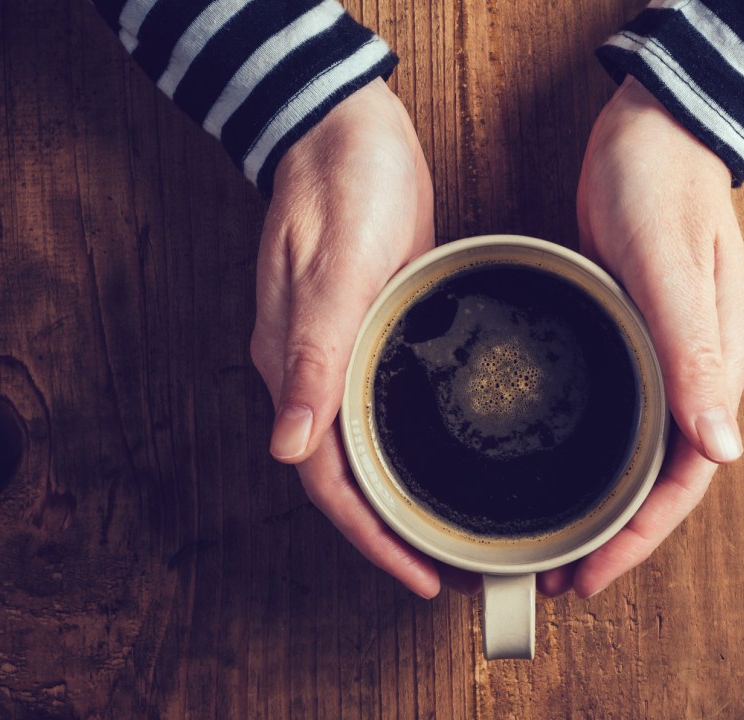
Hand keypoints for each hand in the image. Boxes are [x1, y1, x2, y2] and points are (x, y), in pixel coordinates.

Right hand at [251, 79, 473, 598]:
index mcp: (296, 366)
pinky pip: (386, 408)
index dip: (372, 538)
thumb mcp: (334, 269)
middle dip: (394, 532)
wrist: (348, 129)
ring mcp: (343, 352)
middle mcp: (314, 372)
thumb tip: (288, 447)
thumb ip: (313, 358)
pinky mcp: (373, 329)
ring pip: (369, 448)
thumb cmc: (340, 185)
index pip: (327, 482)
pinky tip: (448, 457)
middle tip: (452, 567)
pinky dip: (413, 444)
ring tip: (454, 530)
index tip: (419, 576)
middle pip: (349, 477)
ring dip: (406, 496)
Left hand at [540, 76, 743, 597]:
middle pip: (666, 480)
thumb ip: (693, 355)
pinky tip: (565, 470)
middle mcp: (701, 374)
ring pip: (646, 455)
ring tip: (558, 543)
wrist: (656, 125)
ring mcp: (673, 357)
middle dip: (620, 537)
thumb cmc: (660, 185)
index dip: (640, 536)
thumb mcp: (667, 267)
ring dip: (608, 505)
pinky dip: (599, 457)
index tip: (591, 576)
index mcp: (716, 366)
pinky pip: (627, 418)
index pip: (686, 478)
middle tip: (561, 577)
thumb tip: (724, 451)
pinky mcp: (642, 337)